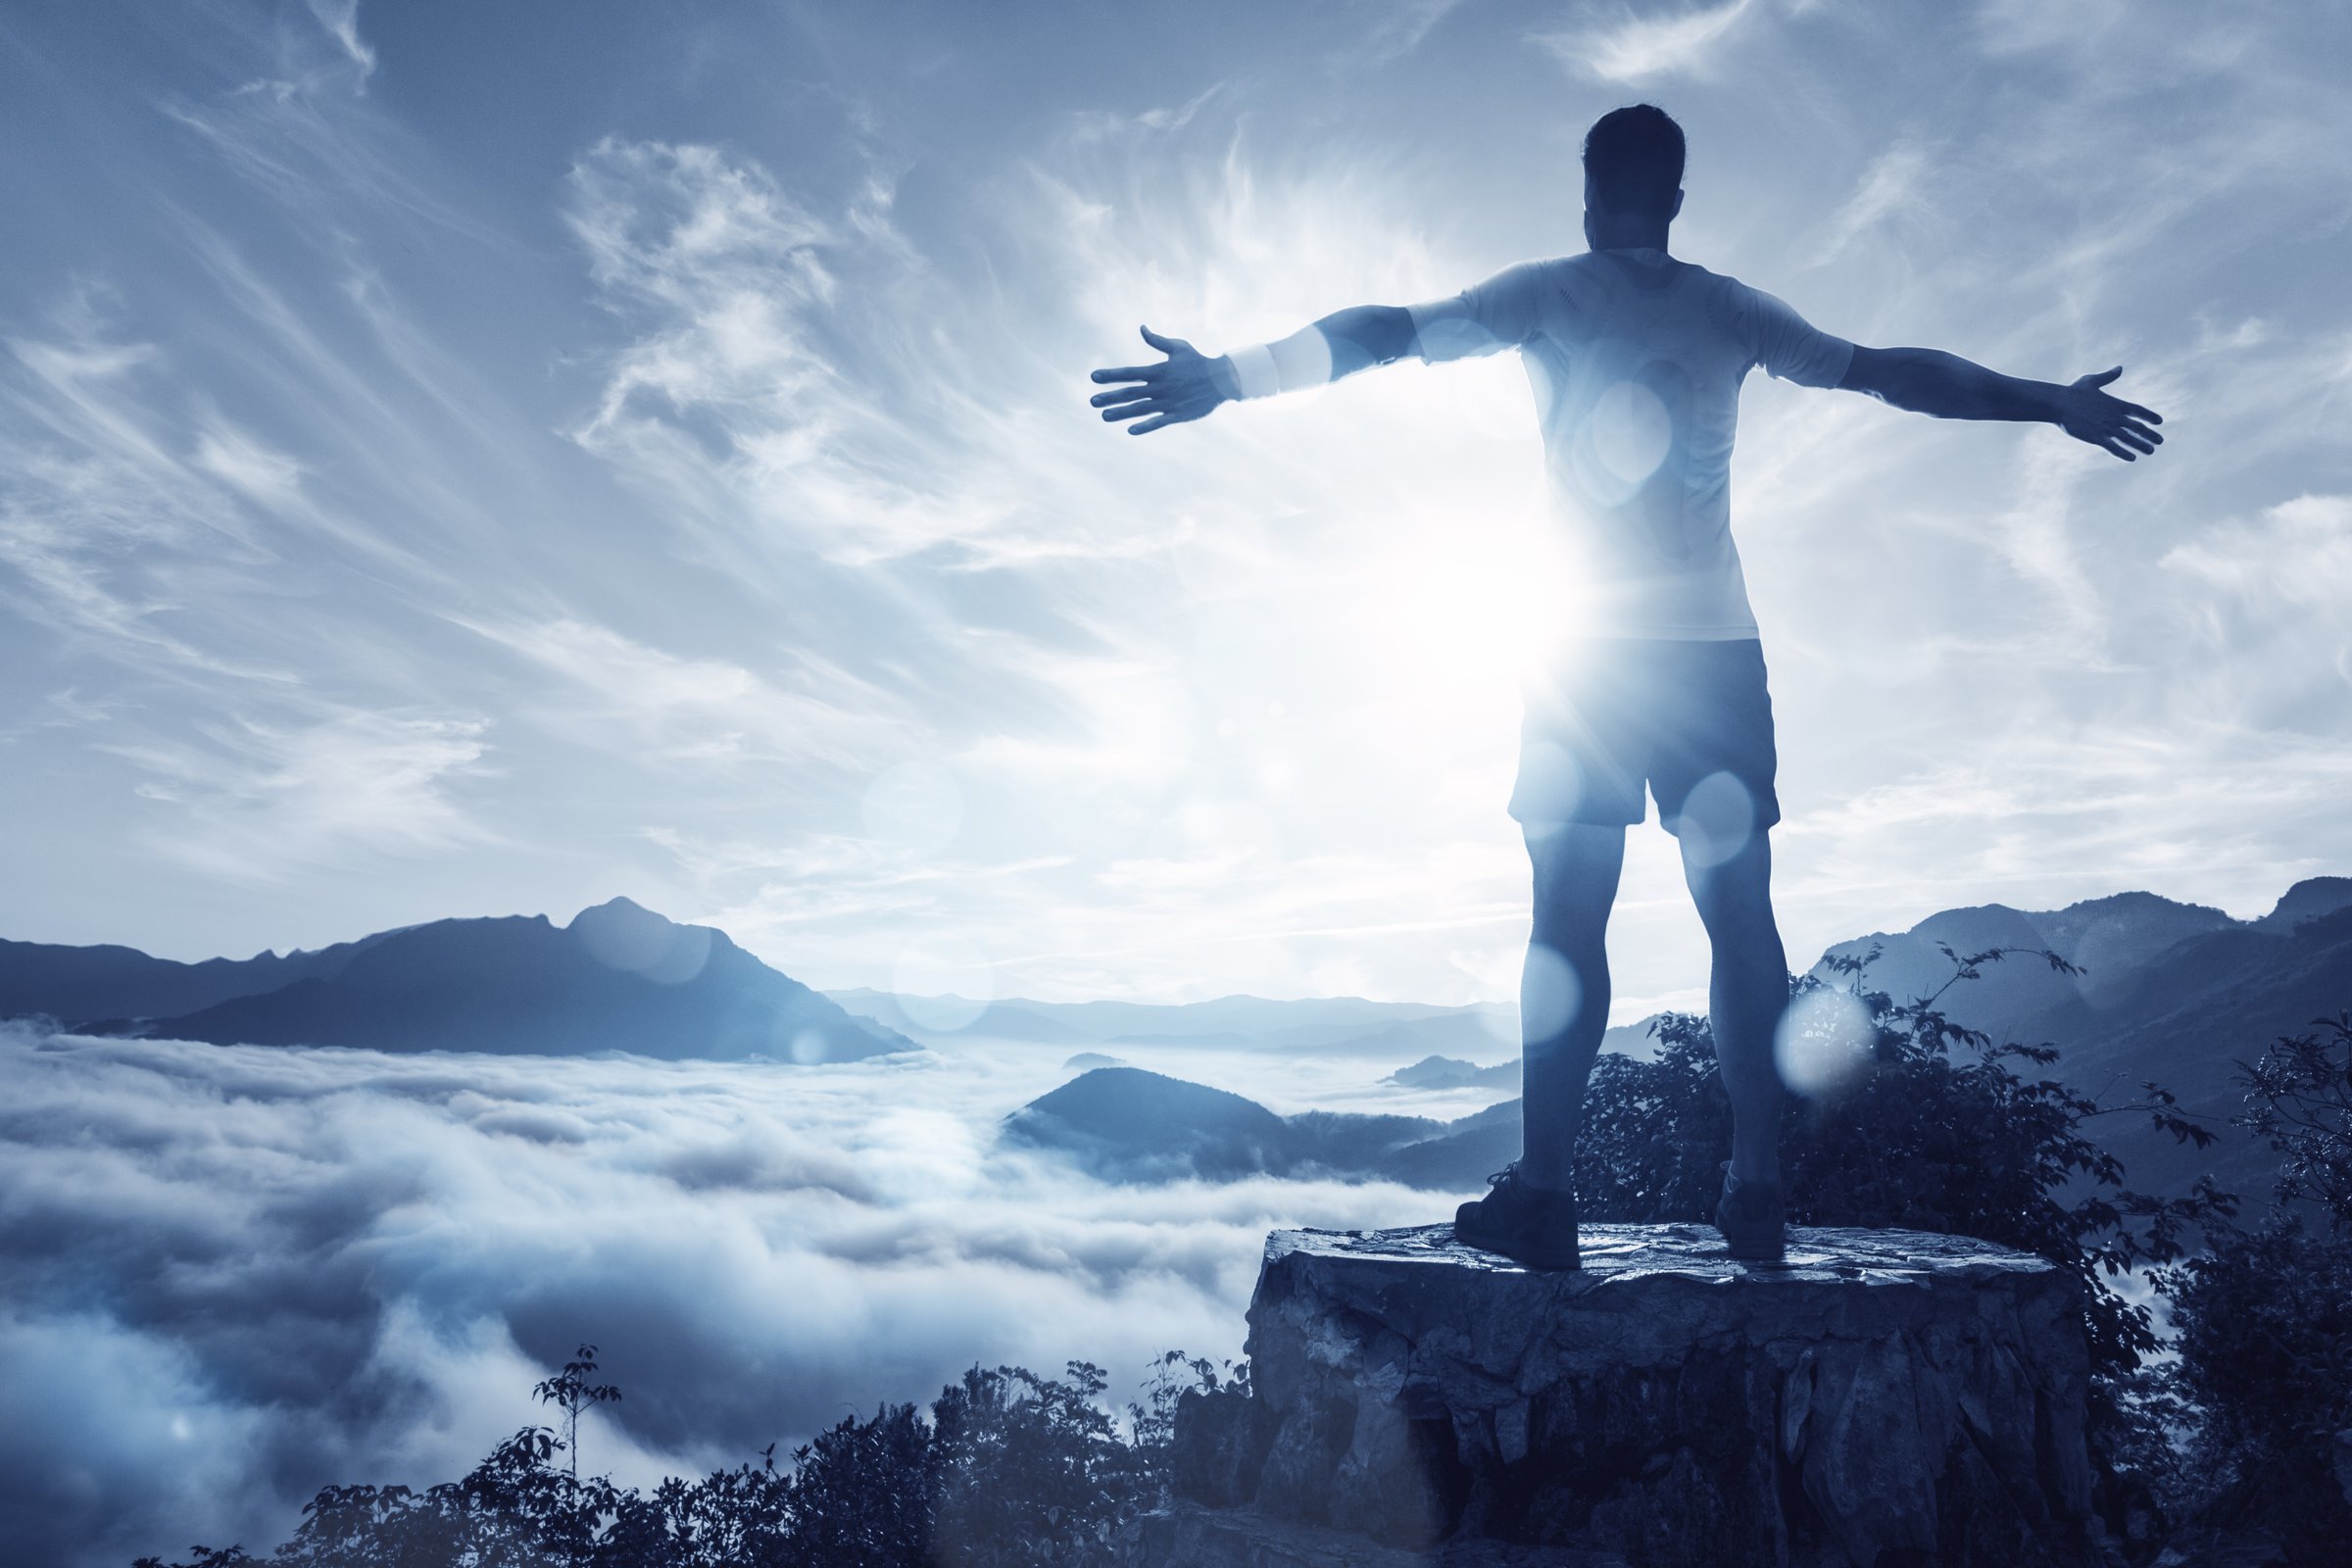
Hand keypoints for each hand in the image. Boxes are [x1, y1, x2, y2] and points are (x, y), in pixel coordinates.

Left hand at [1089, 326, 1232, 434]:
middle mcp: (1160, 387)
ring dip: (1121, 413)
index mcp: (1158, 371)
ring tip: (1104, 416)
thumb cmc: (1199, 361)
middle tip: (1092, 401)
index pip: (1129, 373)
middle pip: (1130, 392)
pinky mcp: (1177, 414)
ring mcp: (1168, 402)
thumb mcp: (1178, 347)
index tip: (1093, 377)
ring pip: (1140, 408)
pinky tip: (1130, 430)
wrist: (1222, 379)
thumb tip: (1142, 328)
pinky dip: (1145, 426)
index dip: (1110, 375)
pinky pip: (1158, 422)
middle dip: (1110, 396)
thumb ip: (1157, 341)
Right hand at [2054, 367, 2163, 461]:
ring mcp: (2106, 428)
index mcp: (2115, 404)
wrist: (2059, 404)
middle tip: (2160, 441)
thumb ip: (2107, 377)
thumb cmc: (2073, 391)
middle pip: (2137, 428)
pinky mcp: (2096, 437)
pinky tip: (2132, 458)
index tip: (2160, 422)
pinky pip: (2113, 447)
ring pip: (2129, 439)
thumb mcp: (2091, 381)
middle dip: (2150, 435)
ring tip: (2151, 451)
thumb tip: (2120, 368)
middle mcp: (2114, 417)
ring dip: (2141, 445)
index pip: (2139, 411)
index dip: (2150, 416)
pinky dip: (2123, 453)